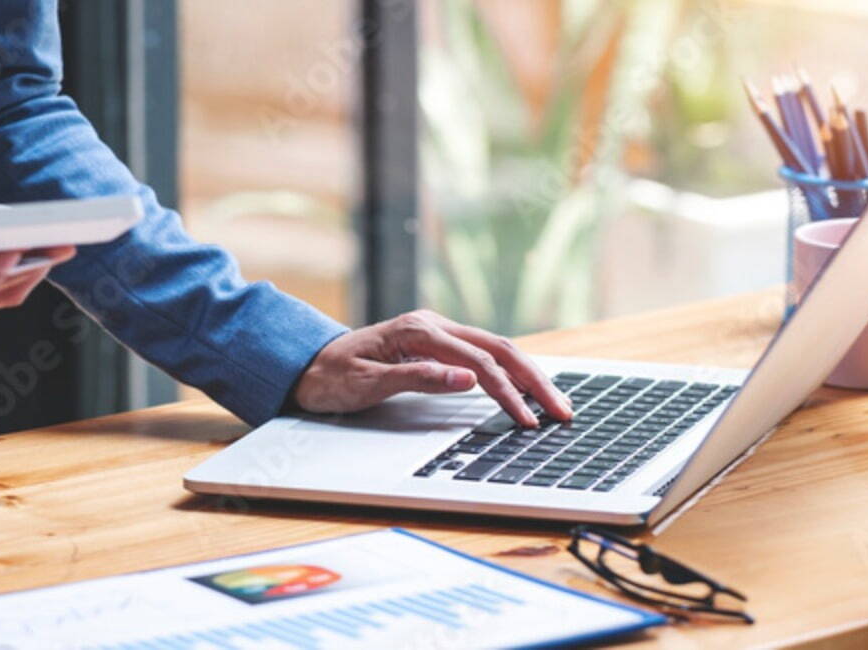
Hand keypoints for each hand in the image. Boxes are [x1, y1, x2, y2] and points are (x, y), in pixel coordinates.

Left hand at [293, 309, 574, 426]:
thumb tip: (467, 378)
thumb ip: (418, 378)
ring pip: (497, 350)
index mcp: (418, 330)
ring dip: (529, 376)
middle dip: (534, 381)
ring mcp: (437, 332)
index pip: (478, 361)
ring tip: (556, 403)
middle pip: (499, 349)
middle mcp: (433, 325)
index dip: (507, 392)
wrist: (305, 365)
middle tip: (563, 412)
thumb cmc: (330, 377)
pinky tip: (528, 389)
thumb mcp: (367, 383)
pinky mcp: (438, 345)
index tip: (527, 420)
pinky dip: (511, 372)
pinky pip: (484, 355)